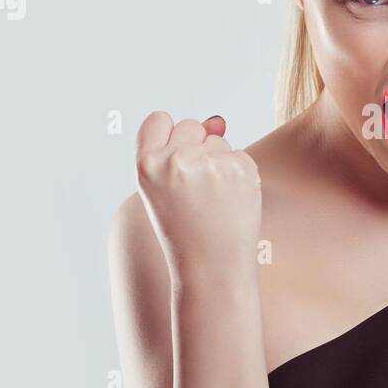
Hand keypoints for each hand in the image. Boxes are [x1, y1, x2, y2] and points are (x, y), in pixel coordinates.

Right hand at [134, 111, 262, 281]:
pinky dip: (240, 174)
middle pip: (192, 126)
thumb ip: (180, 150)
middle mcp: (175, 160)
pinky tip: (232, 200)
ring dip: (220, 163)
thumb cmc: (186, 231)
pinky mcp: (239, 167)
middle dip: (198, 149)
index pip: (158, 120)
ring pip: (219, 142)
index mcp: (146, 165)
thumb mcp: (164, 190)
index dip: (169, 136)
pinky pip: (241, 155)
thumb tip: (218, 120)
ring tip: (214, 200)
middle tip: (197, 190)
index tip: (175, 158)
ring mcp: (209, 163)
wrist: (212, 267)